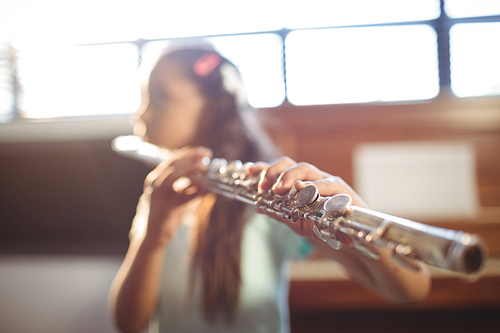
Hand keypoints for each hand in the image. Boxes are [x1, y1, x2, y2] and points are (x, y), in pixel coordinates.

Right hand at [142, 146, 211, 246]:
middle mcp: (153, 183)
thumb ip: (188, 184)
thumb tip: (205, 174)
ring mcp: (157, 195)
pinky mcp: (163, 208)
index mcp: (156, 178)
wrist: (154, 236)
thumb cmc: (167, 214)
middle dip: (191, 156)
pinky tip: (208, 189)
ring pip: (173, 176)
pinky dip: (196, 192)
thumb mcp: (178, 195)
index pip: (172, 159)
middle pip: (172, 163)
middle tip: (207, 155)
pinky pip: (183, 197)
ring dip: (191, 168)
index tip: (203, 152)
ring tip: (205, 165)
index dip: (189, 153)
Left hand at [248, 157, 367, 239]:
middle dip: (275, 171)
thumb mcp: (296, 221)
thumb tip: (259, 206)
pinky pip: (329, 185)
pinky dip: (315, 186)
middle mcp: (313, 179)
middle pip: (292, 164)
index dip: (265, 168)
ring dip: (290, 176)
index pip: (281, 170)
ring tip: (279, 188)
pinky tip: (303, 189)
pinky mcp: (343, 192)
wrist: (352, 239)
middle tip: (264, 185)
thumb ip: (280, 212)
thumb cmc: (325, 226)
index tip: (250, 171)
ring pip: (308, 169)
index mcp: (301, 183)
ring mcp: (328, 183)